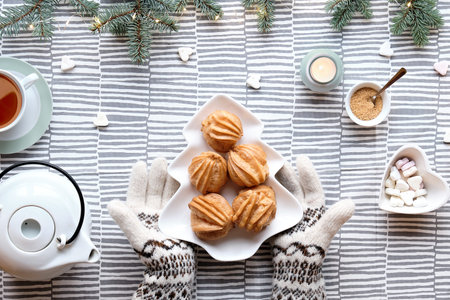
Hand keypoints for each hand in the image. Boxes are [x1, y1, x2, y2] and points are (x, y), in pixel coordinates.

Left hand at [108, 158, 195, 299]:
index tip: (140, 164)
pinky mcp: (180, 220)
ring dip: (170, 181)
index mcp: (140, 217)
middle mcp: (152, 215)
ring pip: (167, 194)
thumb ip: (126, 220)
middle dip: (157, 175)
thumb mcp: (138, 237)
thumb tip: (111, 204)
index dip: (138, 179)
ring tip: (174, 167)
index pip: (137, 194)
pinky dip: (182, 192)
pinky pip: (180, 202)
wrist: (175, 269)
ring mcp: (166, 217)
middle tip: (161, 160)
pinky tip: (186, 183)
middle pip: (154, 190)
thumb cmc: (155, 256)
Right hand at [272, 155, 353, 298]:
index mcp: (314, 209)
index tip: (301, 158)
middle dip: (285, 173)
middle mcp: (300, 209)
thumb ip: (334, 218)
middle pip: (292, 186)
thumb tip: (351, 203)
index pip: (312, 187)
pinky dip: (261, 196)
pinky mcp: (274, 221)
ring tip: (262, 169)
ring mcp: (286, 214)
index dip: (307, 173)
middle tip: (275, 159)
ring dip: (272, 182)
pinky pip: (267, 205)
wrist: (293, 267)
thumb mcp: (322, 233)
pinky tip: (252, 188)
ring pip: (280, 194)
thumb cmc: (311, 251)